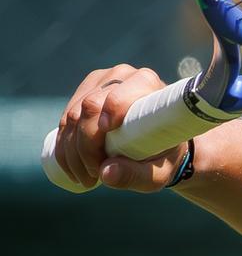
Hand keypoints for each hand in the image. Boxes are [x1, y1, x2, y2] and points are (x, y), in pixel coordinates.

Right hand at [49, 65, 186, 190]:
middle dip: (85, 147)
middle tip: (93, 177)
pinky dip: (63, 147)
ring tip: (86, 179)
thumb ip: (137, 174)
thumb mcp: (158, 172)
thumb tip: (105, 173)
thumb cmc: (164, 154)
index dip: (103, 120)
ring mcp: (99, 82)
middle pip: (89, 108)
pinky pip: (63, 121)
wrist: (161, 141)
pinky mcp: (83, 93)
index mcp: (148, 84)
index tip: (102, 152)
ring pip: (71, 117)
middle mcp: (122, 76)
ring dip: (71, 152)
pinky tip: (71, 168)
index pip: (118, 96)